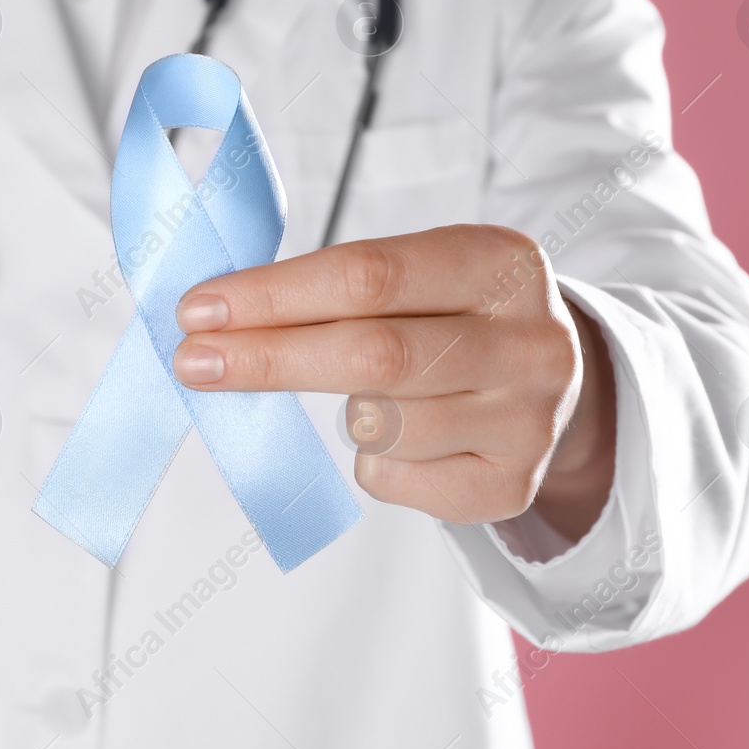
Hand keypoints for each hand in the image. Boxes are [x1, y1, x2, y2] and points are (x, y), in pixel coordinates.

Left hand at [171, 225, 616, 540]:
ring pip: (382, 425)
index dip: (274, 294)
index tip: (199, 309)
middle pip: (373, 353)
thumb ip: (338, 288)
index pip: (369, 275)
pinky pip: (393, 480)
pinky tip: (405, 437)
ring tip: (366, 397)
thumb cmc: (453, 316)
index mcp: (500, 262)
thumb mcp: (422, 273)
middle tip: (194, 362)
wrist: (555, 381)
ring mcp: (528, 420)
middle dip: (268, 357)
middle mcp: (530, 341)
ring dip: (346, 414)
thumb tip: (216, 318)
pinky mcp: (511, 486)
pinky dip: (373, 461)